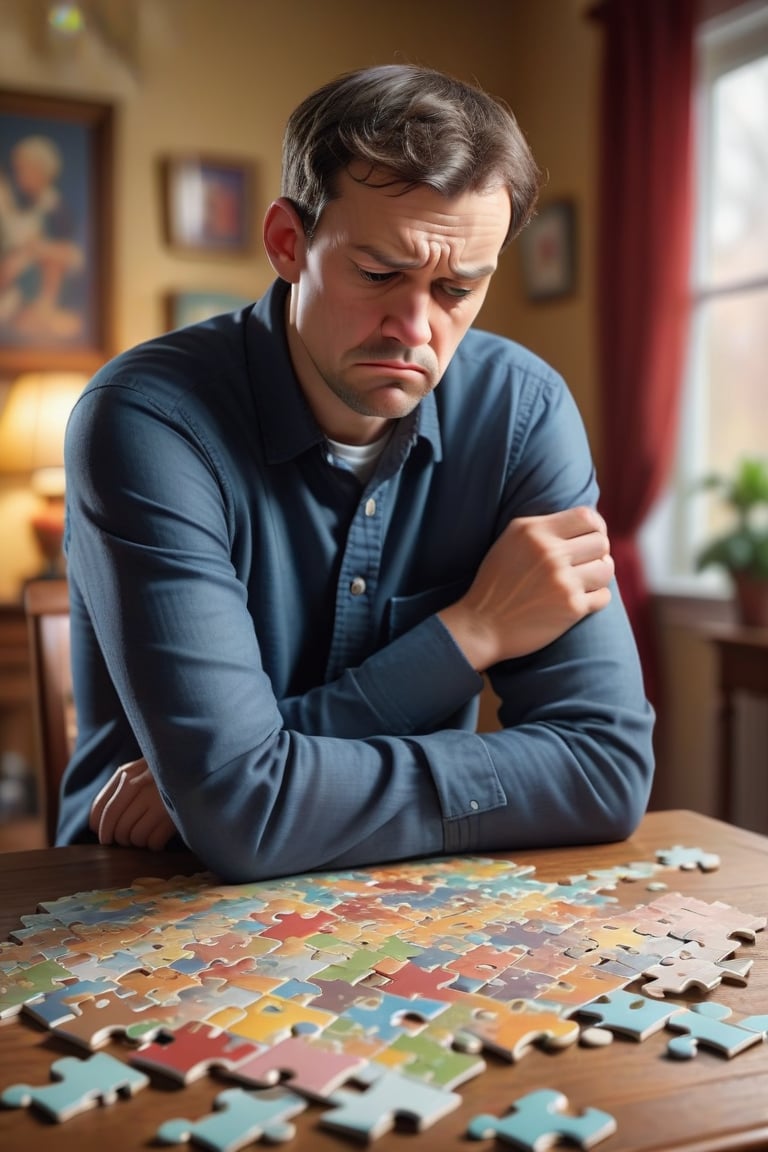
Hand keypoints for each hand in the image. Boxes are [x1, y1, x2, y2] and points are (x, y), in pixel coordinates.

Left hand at [89, 757, 176, 849]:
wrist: (201, 765)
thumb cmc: (164, 774)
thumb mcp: (139, 771)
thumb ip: (118, 789)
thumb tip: (95, 824)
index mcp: (127, 773)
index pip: (101, 807)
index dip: (99, 827)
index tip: (104, 836)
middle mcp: (139, 785)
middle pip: (116, 827)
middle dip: (118, 839)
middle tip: (126, 839)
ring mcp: (157, 799)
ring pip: (133, 837)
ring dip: (138, 841)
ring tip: (147, 833)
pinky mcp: (174, 814)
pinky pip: (153, 843)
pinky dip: (155, 844)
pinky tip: (161, 835)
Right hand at [438, 506, 613, 669]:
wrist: (482, 626)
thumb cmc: (497, 582)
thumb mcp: (510, 540)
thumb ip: (543, 527)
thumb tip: (588, 524)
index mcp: (533, 531)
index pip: (586, 517)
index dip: (596, 527)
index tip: (590, 539)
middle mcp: (549, 553)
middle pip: (601, 542)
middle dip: (597, 553)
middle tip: (584, 564)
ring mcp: (562, 581)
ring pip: (606, 568)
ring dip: (599, 575)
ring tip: (585, 581)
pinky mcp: (571, 608)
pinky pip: (604, 596)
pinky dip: (596, 599)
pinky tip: (578, 600)